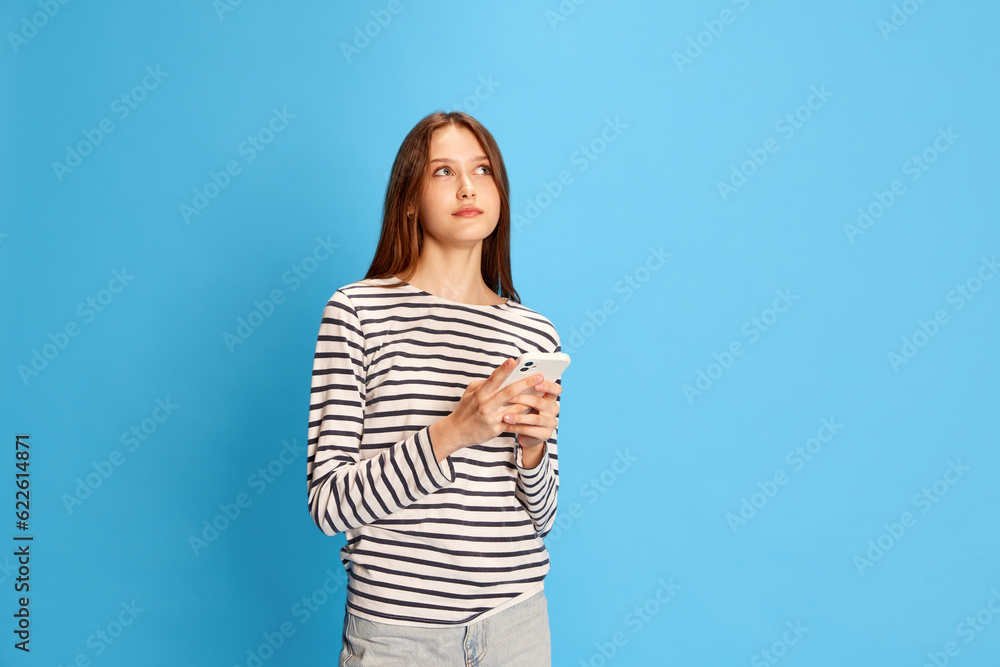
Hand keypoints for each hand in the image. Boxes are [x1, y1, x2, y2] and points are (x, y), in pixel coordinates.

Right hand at [430, 358, 548, 460]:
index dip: (504, 369)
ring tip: (542, 391)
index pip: (494, 378)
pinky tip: (534, 408)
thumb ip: (484, 383)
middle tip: (540, 376)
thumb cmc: (464, 410)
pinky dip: (524, 413)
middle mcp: (486, 405)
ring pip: (517, 406)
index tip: (514, 360)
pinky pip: (514, 419)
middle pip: (510, 392)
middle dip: (527, 383)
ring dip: (531, 399)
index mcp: (480, 393)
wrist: (456, 432)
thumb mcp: (469, 393)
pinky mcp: (497, 429)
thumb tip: (500, 375)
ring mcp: (492, 418)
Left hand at [501, 378, 560, 451]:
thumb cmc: (526, 411)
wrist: (528, 434)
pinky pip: (530, 430)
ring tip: (505, 416)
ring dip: (518, 417)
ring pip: (534, 418)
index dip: (548, 386)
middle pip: (540, 402)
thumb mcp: (527, 401)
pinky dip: (516, 428)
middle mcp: (553, 409)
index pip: (556, 389)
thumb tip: (510, 379)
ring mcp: (551, 423)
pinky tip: (506, 426)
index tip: (536, 384)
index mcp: (550, 398)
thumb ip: (525, 391)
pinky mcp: (545, 434)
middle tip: (508, 398)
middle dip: (522, 400)